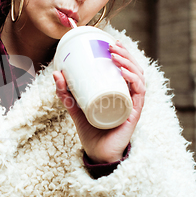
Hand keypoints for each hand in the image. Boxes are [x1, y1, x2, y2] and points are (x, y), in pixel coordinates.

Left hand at [53, 40, 145, 163]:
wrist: (97, 153)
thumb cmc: (91, 131)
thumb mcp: (75, 108)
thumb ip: (66, 93)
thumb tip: (57, 73)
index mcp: (119, 92)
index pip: (126, 69)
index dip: (123, 54)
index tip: (111, 43)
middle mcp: (129, 96)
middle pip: (134, 69)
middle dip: (125, 54)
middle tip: (112, 45)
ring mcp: (132, 103)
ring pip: (138, 77)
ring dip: (129, 62)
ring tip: (115, 55)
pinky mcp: (133, 112)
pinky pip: (138, 92)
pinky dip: (133, 79)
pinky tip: (124, 72)